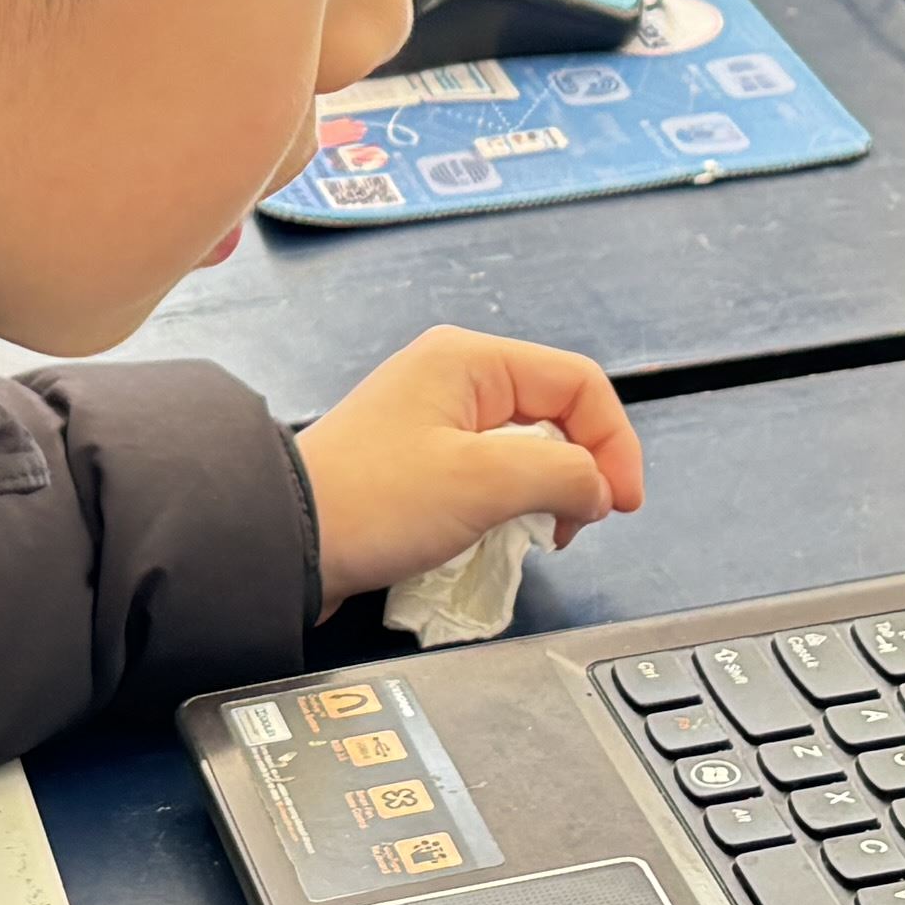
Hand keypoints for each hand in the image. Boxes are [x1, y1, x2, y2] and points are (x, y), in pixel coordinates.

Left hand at [296, 327, 643, 608]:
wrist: (284, 543)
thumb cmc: (371, 503)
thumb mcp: (483, 482)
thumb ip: (562, 474)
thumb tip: (598, 488)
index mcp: (469, 361)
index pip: (579, 383)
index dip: (614, 442)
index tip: (620, 503)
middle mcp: (455, 379)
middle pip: (558, 413)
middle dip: (582, 469)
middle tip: (576, 524)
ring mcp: (437, 420)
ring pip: (529, 447)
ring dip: (549, 491)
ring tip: (541, 534)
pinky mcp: (423, 462)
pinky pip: (495, 473)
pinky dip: (514, 503)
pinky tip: (506, 535)